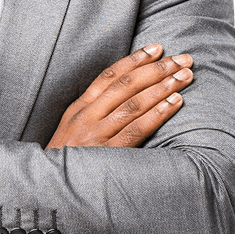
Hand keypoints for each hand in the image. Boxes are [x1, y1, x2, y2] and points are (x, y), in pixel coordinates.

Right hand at [46, 44, 192, 148]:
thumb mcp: (71, 129)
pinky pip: (137, 129)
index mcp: (78, 108)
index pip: (109, 75)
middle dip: (156, 69)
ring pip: (134, 103)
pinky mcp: (109, 152)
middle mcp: (87, 116)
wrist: (50, 184)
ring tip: (184, 76)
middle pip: (125, 85)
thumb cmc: (67, 158)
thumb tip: (122, 95)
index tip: (156, 48)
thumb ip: (92, 112)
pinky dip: (158, 113)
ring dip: (163, 87)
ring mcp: (97, 134)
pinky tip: (175, 102)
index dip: (134, 60)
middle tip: (181, 59)